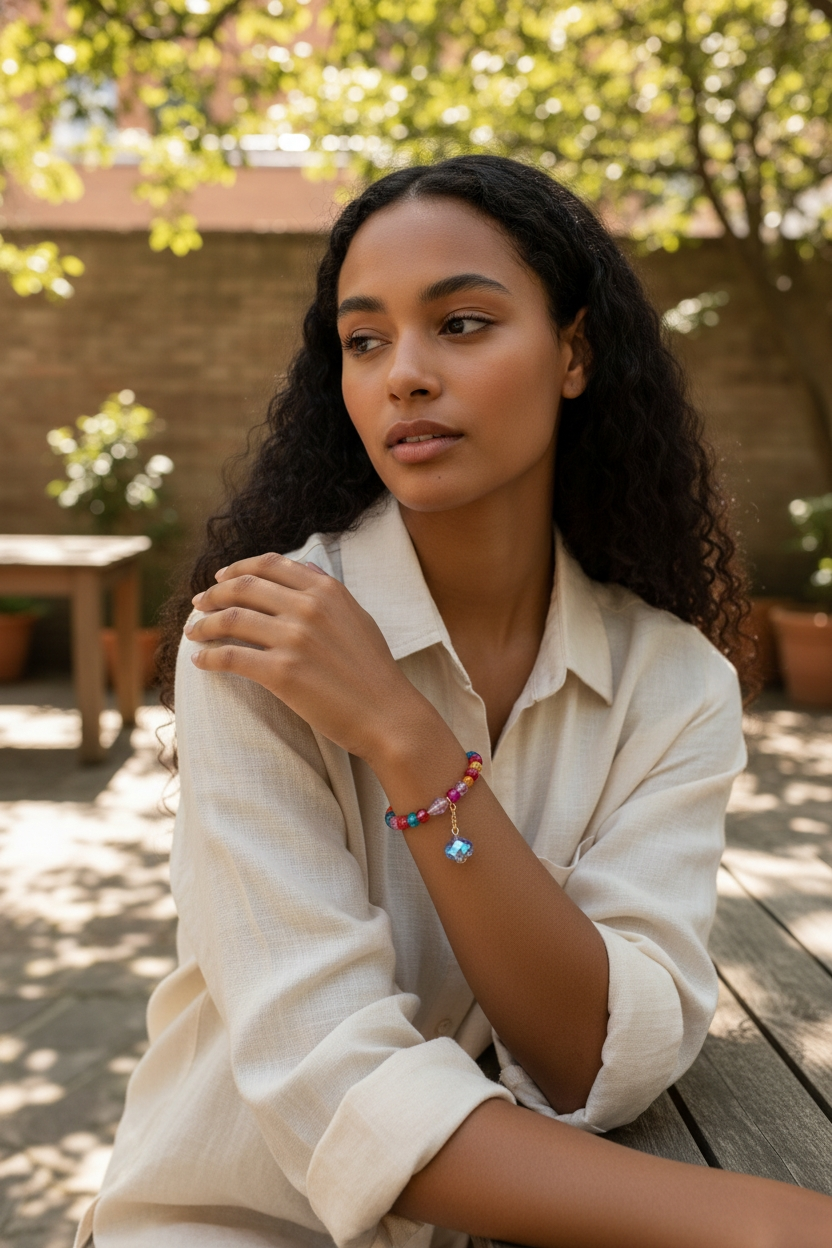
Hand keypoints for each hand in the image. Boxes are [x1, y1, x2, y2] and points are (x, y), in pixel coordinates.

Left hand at [185, 552, 431, 761]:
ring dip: (204, 624)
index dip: (236, 569)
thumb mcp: (357, 618)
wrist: (388, 715)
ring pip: (230, 619)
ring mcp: (295, 639)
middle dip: (213, 594)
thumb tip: (302, 565)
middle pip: (243, 587)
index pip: (268, 564)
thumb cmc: (373, 671)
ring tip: (193, 632)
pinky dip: (208, 657)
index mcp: (326, 591)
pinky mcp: (282, 673)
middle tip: (198, 604)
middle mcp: (309, 608)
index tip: (220, 579)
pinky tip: (199, 661)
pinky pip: (230, 656)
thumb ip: (328, 591)